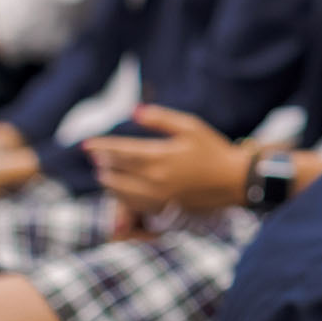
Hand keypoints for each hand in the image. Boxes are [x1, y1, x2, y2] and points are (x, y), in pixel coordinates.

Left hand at [82, 104, 250, 214]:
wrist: (235, 181)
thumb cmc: (214, 150)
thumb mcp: (190, 126)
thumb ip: (160, 119)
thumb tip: (134, 111)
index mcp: (159, 157)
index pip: (119, 152)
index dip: (100, 147)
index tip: (86, 144)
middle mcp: (154, 179)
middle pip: (116, 173)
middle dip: (102, 163)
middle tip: (94, 157)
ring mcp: (157, 197)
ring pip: (120, 192)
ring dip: (108, 182)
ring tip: (103, 174)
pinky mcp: (163, 209)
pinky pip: (133, 205)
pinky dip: (121, 197)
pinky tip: (120, 192)